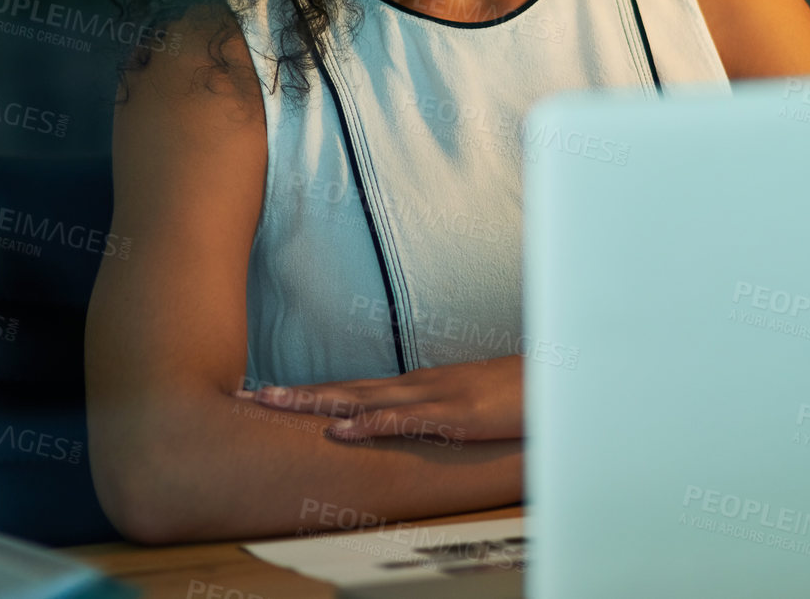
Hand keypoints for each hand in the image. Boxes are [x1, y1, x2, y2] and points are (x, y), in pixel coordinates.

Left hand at [234, 354, 523, 444]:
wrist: (563, 379)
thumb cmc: (520, 397)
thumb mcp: (470, 407)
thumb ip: (439, 416)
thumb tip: (410, 430)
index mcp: (419, 388)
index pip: (353, 389)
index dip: (309, 393)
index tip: (269, 397)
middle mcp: (417, 387)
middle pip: (344, 389)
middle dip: (295, 395)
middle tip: (247, 398)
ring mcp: (434, 397)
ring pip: (362, 399)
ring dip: (314, 402)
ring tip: (270, 405)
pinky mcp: (455, 414)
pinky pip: (405, 420)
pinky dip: (370, 423)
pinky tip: (340, 429)